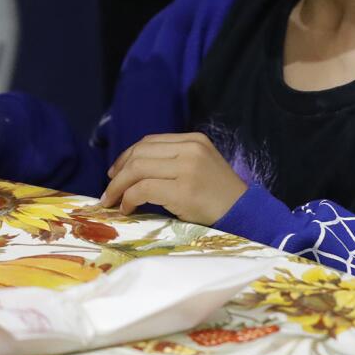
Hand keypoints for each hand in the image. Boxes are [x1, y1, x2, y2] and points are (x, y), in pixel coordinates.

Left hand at [99, 133, 247, 224]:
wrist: (246, 214)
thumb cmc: (220, 196)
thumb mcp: (200, 166)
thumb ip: (173, 161)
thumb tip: (133, 170)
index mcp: (193, 139)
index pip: (149, 142)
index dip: (126, 157)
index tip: (114, 174)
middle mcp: (190, 149)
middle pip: (139, 153)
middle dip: (117, 173)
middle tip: (108, 191)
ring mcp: (187, 168)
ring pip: (137, 169)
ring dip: (118, 187)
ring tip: (112, 201)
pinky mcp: (183, 191)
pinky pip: (143, 189)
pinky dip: (129, 198)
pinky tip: (128, 209)